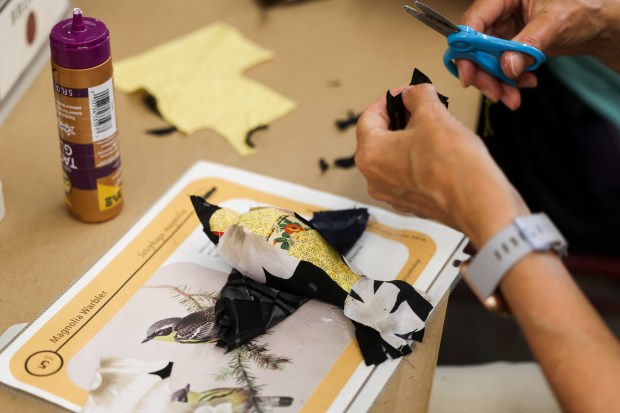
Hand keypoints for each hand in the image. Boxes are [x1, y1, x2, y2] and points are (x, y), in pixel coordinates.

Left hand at [355, 84, 527, 246]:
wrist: (478, 202)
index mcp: (369, 155)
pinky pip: (408, 174)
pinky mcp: (411, 203)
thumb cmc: (452, 166)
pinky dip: (418, 160)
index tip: (404, 93)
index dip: (388, 99)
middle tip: (419, 107)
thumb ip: (417, 95)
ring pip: (394, 157)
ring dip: (410, 139)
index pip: (368, 117)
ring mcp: (392, 194)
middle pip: (379, 138)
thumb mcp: (433, 114)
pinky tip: (439, 151)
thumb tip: (414, 93)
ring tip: (434, 127)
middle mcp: (374, 179)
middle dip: (400, 119)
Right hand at [458, 0, 619, 109]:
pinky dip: (508, 82)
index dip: (466, 49)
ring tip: (513, 96)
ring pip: (484, 63)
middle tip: (496, 92)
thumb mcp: (555, 22)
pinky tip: (524, 84)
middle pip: (474, 48)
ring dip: (497, 84)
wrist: (595, 25)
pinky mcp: (508, 49)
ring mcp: (502, 33)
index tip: (469, 75)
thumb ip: (528, 43)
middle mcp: (499, 14)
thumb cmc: (582, 9)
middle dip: (484, 74)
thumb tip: (506, 65)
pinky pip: (499, 69)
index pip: (473, 22)